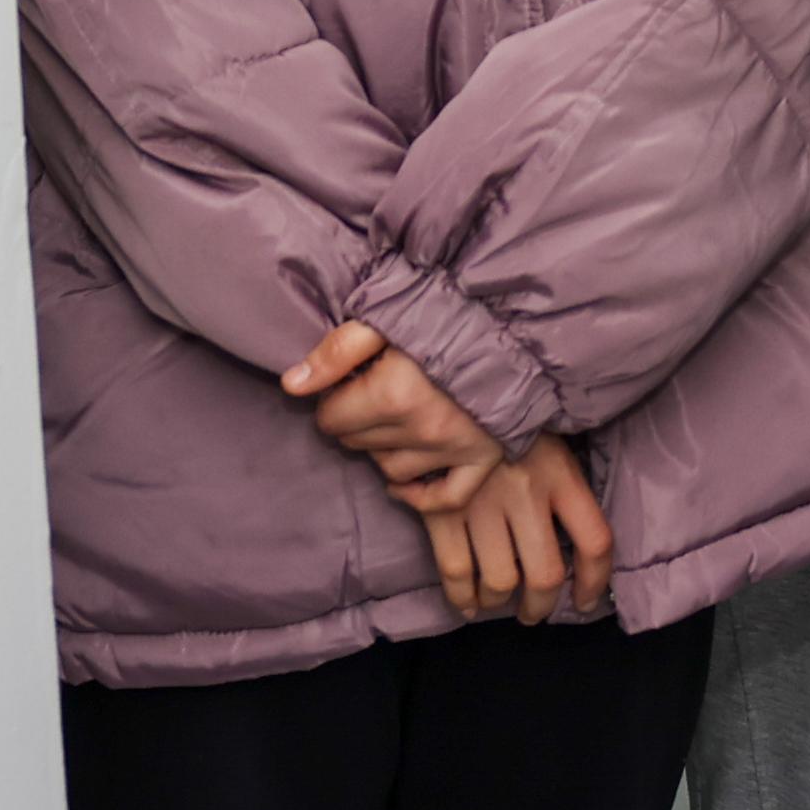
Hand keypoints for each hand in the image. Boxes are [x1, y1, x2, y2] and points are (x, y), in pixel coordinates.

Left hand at [280, 322, 504, 512]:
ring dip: (382, 449)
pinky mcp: (483, 459)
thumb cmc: (448, 311)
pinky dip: (420, 494)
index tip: (347, 383)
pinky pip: (444, 497)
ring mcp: (453, 449)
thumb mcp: (385, 318)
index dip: (332, 400)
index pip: (332, 419)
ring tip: (392, 420)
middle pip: (358, 444)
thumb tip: (291, 386)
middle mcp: (420, 430)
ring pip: (391, 470)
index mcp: (391, 394)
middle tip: (369, 395)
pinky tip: (405, 479)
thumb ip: (336, 352)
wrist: (519, 320)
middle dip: (354, 421)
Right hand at [432, 436, 614, 623]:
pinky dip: (462, 597)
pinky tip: (468, 603)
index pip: (594, 541)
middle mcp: (526, 492)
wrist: (447, 387)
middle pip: (545, 575)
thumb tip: (574, 547)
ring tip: (498, 599)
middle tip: (533, 610)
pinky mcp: (443, 508)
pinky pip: (456, 571)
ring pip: (501, 581)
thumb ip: (562, 486)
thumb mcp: (548, 440)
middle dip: (540, 605)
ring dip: (499, 601)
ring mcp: (483, 503)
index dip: (595, 582)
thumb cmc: (504, 418)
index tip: (586, 601)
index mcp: (560, 472)